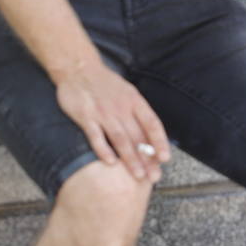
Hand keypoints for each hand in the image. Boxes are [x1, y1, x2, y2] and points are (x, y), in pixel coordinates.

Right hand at [53, 59, 169, 183]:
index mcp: (134, 101)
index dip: (160, 142)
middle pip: (138, 136)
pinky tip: (110, 163)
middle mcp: (122, 108)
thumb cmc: (106, 84)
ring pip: (120, 139)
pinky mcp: (86, 116)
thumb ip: (137, 113)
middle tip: (154, 177)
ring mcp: (104, 113)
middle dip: (147, 158)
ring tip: (138, 175)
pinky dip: (103, 150)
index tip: (165, 158)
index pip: (152, 123)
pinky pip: (96, 136)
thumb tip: (151, 136)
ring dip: (130, 158)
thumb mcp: (127, 93)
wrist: (79, 69)